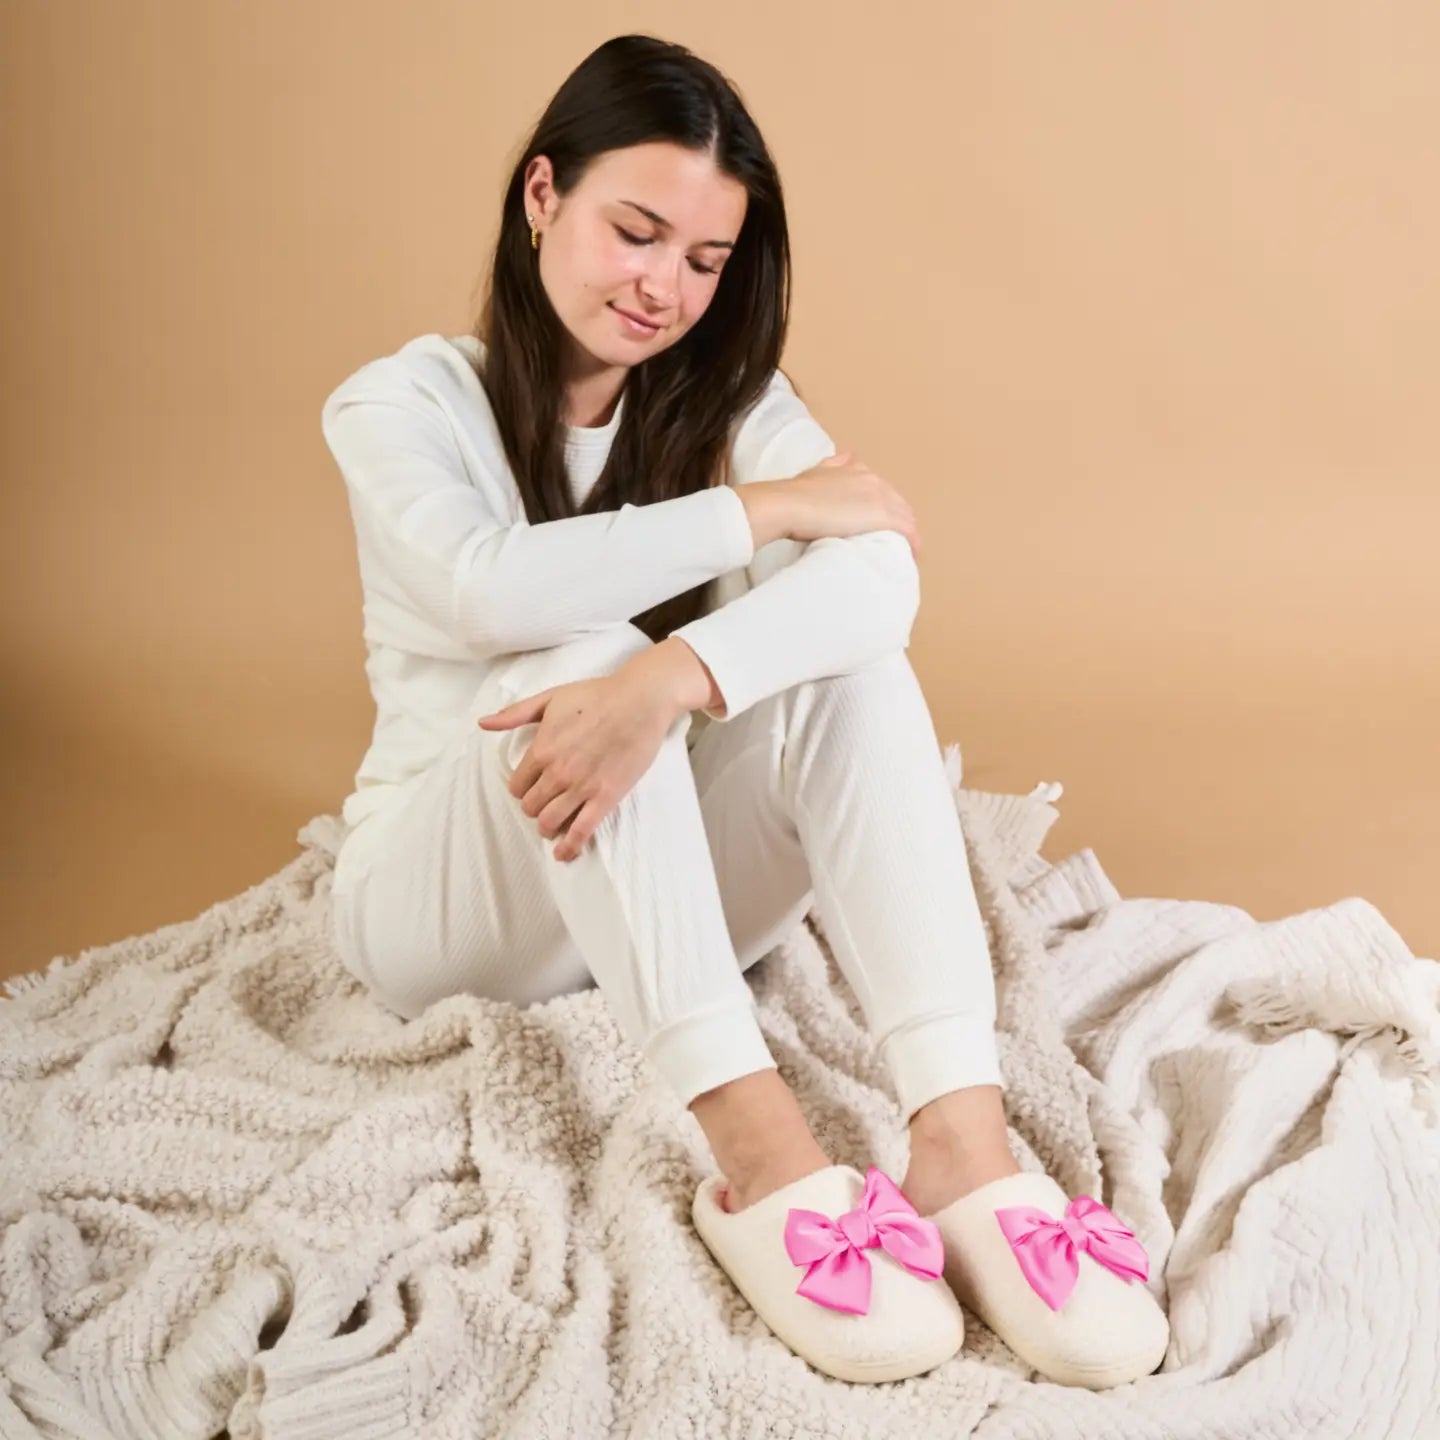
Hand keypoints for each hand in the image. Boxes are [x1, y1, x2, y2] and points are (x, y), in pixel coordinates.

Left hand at [476, 666, 677, 861]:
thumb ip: (515, 714)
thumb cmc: (596, 695)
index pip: (517, 785)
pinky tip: (563, 854)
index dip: (522, 789)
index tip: (531, 787)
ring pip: (549, 822)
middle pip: (530, 806)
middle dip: (534, 807)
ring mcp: (581, 787)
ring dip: (547, 826)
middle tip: (545, 803)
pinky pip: (581, 831)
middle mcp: (557, 772)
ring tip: (552, 825)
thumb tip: (483, 723)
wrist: (640, 702)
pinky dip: (569, 847)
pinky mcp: (605, 798)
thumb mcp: (550, 698)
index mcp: (541, 749)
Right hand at [774, 450, 920, 559]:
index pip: (883, 491)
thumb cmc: (795, 494)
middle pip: (899, 504)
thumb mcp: (816, 471)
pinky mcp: (883, 516)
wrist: (789, 505)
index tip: (880, 524)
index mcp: (859, 471)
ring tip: (903, 552)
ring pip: (906, 517)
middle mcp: (873, 480)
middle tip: (894, 542)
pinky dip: (911, 543)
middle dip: (900, 522)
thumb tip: (847, 455)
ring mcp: (880, 498)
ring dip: (907, 534)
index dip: (885, 508)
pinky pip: (907, 531)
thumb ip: (834, 465)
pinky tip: (910, 554)